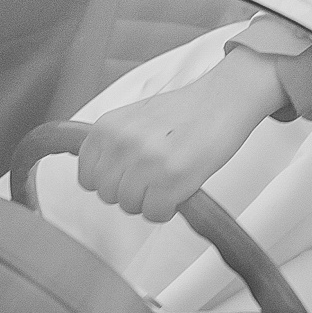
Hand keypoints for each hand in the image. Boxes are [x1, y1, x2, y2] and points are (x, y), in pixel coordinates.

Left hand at [72, 49, 282, 220]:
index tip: (123, 179)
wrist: (224, 99)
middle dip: (129, 192)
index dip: (108, 182)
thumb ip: (113, 143)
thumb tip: (100, 173)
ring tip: (166, 182)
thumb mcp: (134, 117)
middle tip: (150, 180)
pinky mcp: (172, 178)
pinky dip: (166, 209)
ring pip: (130, 206)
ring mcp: (146, 161)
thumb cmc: (186, 108)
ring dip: (149, 201)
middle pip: (108, 195)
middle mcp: (122, 143)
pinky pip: (155, 213)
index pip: (87, 177)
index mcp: (108, 127)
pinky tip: (177, 192)